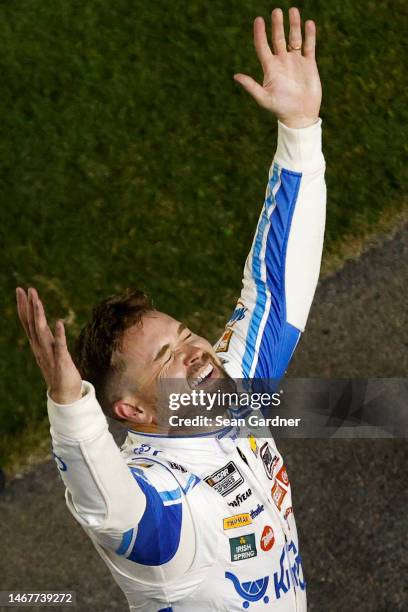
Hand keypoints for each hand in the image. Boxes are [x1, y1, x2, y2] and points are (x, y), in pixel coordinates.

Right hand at [16, 287, 82, 403]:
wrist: (64, 394)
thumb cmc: (58, 371)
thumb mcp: (49, 351)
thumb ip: (45, 339)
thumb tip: (43, 324)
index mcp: (37, 344)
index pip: (28, 322)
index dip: (24, 306)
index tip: (21, 290)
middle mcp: (40, 348)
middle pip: (32, 324)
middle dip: (29, 306)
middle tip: (26, 289)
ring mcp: (49, 354)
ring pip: (42, 332)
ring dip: (39, 316)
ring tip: (37, 300)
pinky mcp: (61, 361)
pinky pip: (60, 346)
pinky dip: (58, 334)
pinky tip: (59, 322)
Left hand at [234, 7, 321, 127]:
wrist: (300, 116)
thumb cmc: (280, 109)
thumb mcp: (264, 98)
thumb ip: (251, 86)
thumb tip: (236, 76)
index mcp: (270, 68)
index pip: (263, 46)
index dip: (260, 33)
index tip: (258, 20)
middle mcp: (282, 62)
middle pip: (278, 38)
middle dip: (277, 25)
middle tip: (276, 11)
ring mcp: (296, 62)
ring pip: (294, 39)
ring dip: (294, 25)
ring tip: (293, 11)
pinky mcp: (309, 65)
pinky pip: (309, 46)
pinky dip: (309, 35)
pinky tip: (309, 24)